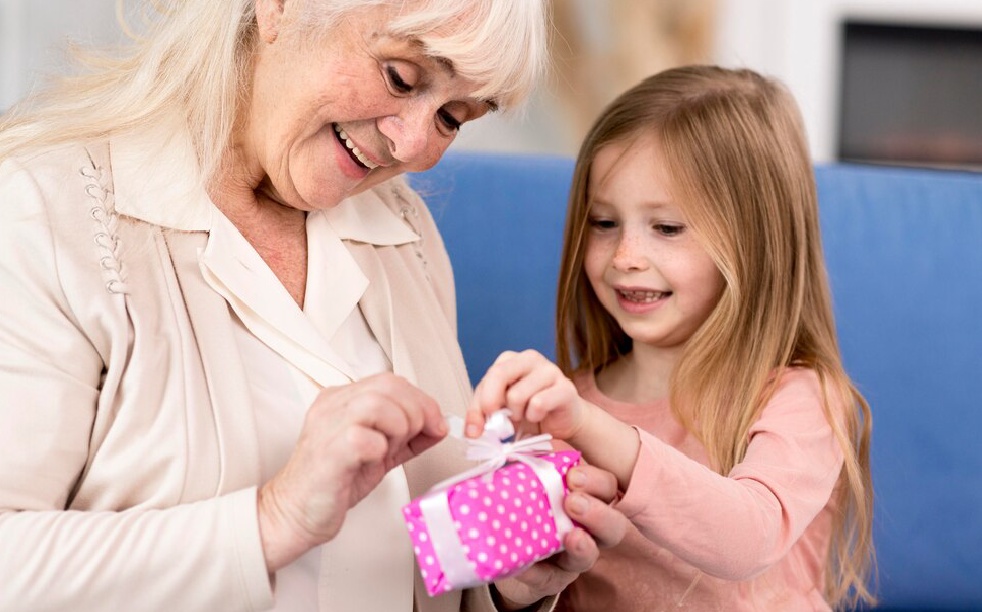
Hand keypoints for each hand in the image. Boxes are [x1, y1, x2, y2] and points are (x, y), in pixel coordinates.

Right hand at [257, 373, 446, 571]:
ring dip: (399, 429)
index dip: (422, 401)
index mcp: (343, 399)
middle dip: (416, 413)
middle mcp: (332, 405)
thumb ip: (407, 436)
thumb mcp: (378, 451)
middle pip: (389, 385)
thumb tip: (439, 425)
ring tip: (388, 451)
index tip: (436, 425)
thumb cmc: (333, 481)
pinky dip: (380, 450)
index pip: (392, 381)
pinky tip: (372, 462)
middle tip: (413, 440)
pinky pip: (364, 438)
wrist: (296, 512)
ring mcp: (327, 426)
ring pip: (378, 404)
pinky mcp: (328, 452)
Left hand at [466, 350, 589, 442]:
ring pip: (517, 395)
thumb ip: (483, 414)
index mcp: (510, 360)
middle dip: (492, 404)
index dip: (476, 408)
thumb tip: (471, 432)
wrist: (563, 421)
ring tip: (525, 415)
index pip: (486, 379)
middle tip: (498, 421)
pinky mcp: (565, 388)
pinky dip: (534, 417)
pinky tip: (539, 416)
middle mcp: (529, 358)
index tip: (474, 432)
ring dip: (517, 414)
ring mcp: (550, 370)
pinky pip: (538, 404)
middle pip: (498, 374)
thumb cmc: (529, 412)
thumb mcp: (501, 411)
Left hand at [491, 463, 627, 607]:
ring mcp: (573, 558)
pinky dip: (536, 572)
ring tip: (571, 537)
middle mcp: (589, 530)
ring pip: (590, 556)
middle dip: (598, 513)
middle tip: (573, 502)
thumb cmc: (527, 502)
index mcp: (588, 499)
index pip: (607, 488)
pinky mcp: (552, 580)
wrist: (506, 544)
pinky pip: (549, 578)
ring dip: (582, 546)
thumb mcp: (530, 481)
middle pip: (614, 526)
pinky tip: (525, 565)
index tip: (573, 474)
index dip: (596, 481)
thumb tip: (515, 448)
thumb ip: (531, 466)